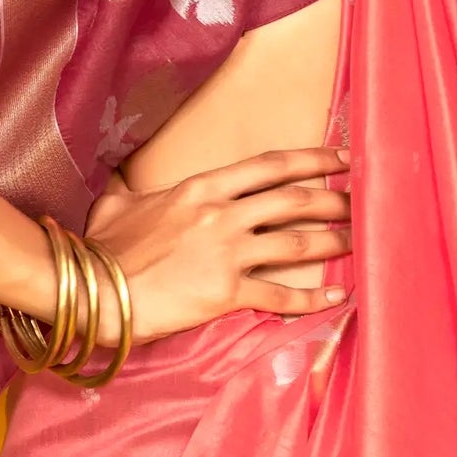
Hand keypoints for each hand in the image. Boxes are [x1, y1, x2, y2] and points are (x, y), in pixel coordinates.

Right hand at [83, 145, 351, 342]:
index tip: (341, 158)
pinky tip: (338, 296)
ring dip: (334, 242)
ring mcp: (227, 253)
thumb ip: (132, 190)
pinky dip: (313, 297)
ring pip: (297, 244)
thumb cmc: (102, 248)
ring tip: (361, 242)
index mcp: (202, 188)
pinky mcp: (226, 293)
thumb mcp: (116, 204)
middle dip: (335, 200)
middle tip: (364, 201)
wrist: (91, 290)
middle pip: (294, 200)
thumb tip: (126, 182)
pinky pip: (280, 295)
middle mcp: (222, 214)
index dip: (312, 160)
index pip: (269, 166)